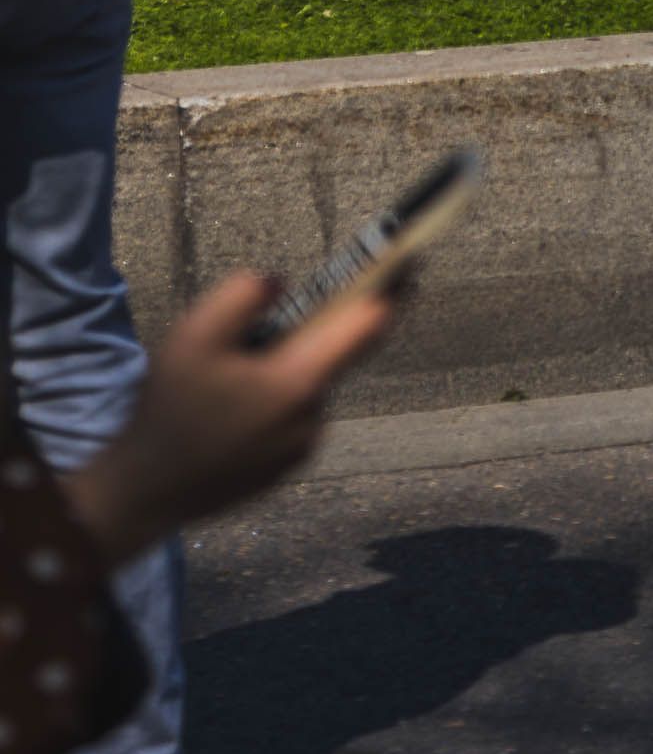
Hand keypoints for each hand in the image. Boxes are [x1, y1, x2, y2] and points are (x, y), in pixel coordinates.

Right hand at [59, 268, 393, 568]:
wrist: (142, 492)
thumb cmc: (167, 408)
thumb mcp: (194, 335)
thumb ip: (244, 294)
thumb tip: (282, 284)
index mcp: (298, 384)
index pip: (369, 326)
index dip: (392, 288)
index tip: (409, 260)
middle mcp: (311, 420)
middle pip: (338, 355)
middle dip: (325, 326)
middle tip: (297, 307)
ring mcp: (300, 450)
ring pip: (311, 386)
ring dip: (292, 366)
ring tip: (237, 367)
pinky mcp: (283, 469)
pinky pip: (294, 417)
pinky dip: (278, 398)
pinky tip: (233, 402)